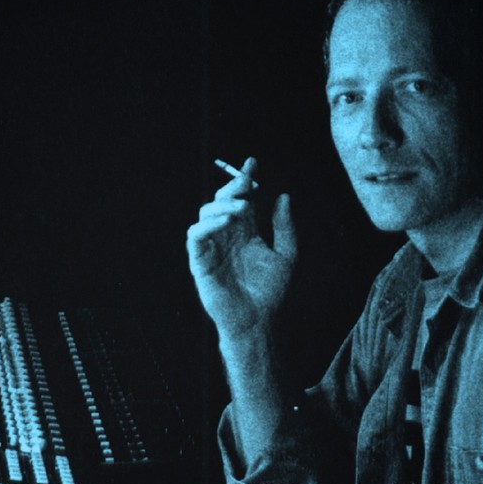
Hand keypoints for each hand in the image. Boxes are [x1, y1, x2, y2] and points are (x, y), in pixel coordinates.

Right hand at [186, 158, 296, 339]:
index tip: (253, 162)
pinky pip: (196, 237)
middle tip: (246, 182)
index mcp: (246, 232)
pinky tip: (226, 221)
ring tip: (242, 207)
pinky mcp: (200, 262)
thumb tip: (283, 196)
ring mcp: (212, 248)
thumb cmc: (271, 293)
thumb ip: (284, 226)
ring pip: (206, 213)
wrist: (259, 321)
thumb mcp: (287, 255)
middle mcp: (227, 236)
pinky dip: (207, 224)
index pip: (243, 199)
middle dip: (233, 187)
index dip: (245, 180)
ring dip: (222, 205)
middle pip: (222, 201)